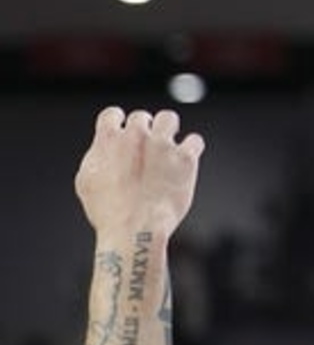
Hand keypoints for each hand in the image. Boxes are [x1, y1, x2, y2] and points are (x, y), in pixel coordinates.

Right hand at [75, 107, 204, 238]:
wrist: (134, 230)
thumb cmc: (109, 212)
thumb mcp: (87, 182)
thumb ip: (97, 157)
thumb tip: (104, 148)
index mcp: (108, 140)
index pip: (112, 114)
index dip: (117, 124)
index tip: (122, 135)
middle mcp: (136, 137)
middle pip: (141, 117)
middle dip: (142, 132)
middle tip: (144, 152)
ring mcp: (162, 146)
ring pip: (168, 119)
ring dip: (167, 130)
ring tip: (166, 148)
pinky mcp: (185, 158)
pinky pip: (195, 140)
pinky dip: (191, 149)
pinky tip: (185, 161)